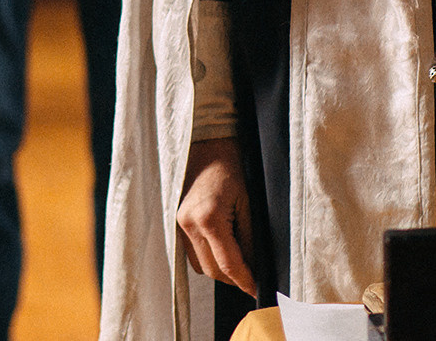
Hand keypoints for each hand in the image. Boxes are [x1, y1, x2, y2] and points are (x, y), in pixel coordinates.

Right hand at [177, 137, 255, 297]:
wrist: (206, 144)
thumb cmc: (231, 168)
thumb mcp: (248, 202)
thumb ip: (250, 238)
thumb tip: (255, 267)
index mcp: (208, 217)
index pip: (229, 263)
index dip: (245, 281)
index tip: (258, 292)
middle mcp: (188, 224)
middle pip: (212, 270)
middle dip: (234, 278)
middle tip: (253, 276)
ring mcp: (179, 224)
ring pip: (201, 266)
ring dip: (221, 270)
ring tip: (240, 261)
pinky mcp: (176, 222)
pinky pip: (193, 253)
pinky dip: (209, 258)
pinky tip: (223, 249)